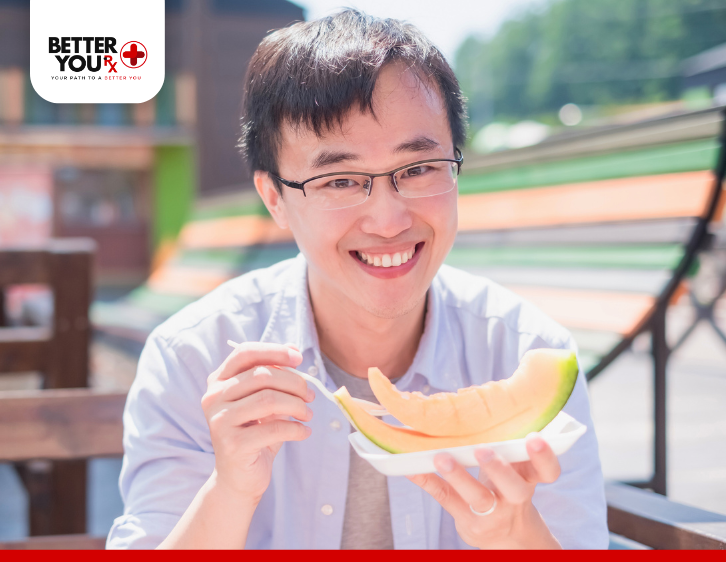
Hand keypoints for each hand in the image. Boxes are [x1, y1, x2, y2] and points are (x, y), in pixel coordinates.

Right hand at [201, 342, 313, 503]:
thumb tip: (294, 350)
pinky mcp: (232, 444)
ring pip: (269, 399)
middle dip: (294, 383)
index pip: (245, 353)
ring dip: (297, 405)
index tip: (299, 358)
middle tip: (310, 395)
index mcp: (218, 381)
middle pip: (262, 375)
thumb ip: (273, 376)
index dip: (275, 351)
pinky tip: (304, 432)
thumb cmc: (254, 433)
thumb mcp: (263, 401)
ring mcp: (220, 421)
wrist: (238, 477)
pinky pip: (274, 428)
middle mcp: (213, 397)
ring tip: (308, 414)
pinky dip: (296, 428)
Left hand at [406, 435, 561, 548]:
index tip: (535, 438)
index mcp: (529, 478)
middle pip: (514, 487)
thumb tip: (475, 396)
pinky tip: (412, 467)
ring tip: (442, 458)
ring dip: (459, 476)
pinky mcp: (467, 519)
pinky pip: (446, 498)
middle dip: (499, 469)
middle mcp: (514, 498)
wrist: (507, 535)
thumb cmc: (507, 487)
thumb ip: (507, 442)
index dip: (544, 457)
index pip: (548, 472)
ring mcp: (491, 513)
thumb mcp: (516, 467)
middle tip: (483, 450)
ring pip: (479, 497)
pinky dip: (427, 481)